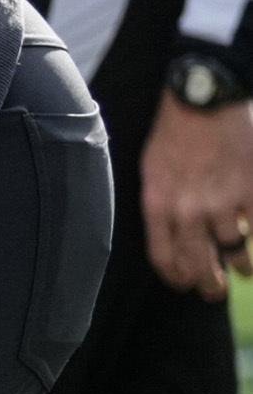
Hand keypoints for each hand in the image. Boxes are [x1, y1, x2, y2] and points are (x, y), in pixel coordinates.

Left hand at [141, 86, 252, 296]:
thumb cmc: (174, 133)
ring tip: (243, 270)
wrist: (205, 100)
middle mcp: (189, 210)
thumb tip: (173, 234)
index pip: (165, 258)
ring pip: (233, 250)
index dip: (176, 277)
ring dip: (240, 266)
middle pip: (199, 264)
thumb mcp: (152, 172)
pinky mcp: (251, 189)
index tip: (184, 284)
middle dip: (208, 285)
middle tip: (214, 293)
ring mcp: (222, 201)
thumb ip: (162, 206)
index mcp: (159, 206)